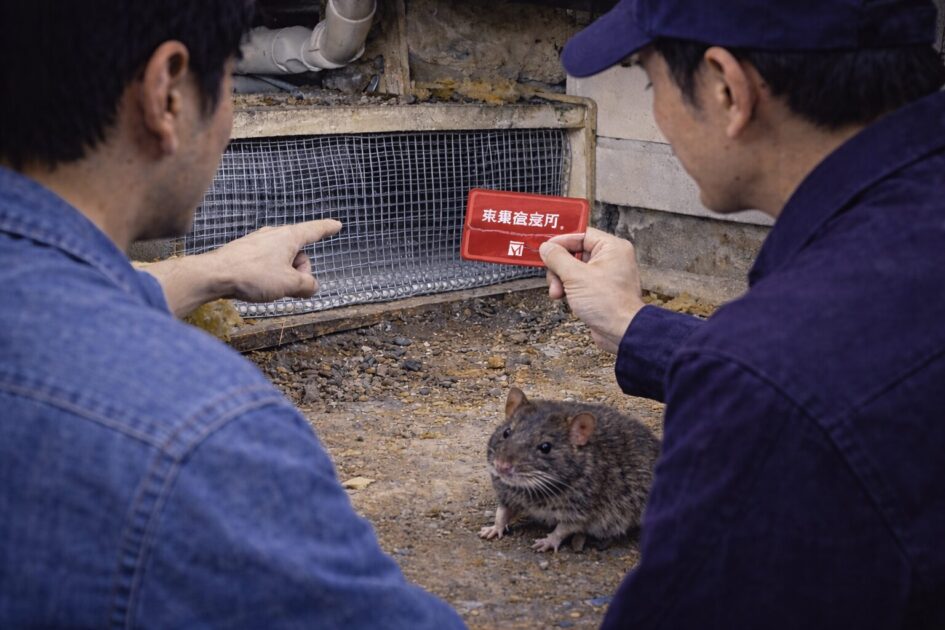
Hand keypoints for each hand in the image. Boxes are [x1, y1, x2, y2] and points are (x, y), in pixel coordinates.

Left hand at [142, 219, 342, 317]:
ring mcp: (257, 242)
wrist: (214, 275)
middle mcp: (273, 235)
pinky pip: (266, 263)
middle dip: (300, 272)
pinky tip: (255, 285)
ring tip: (269, 288)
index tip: (337, 225)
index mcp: (289, 237)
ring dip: (283, 275)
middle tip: (289, 288)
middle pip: (299, 253)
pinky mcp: (244, 252)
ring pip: (282, 260)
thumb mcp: (289, 284)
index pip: (314, 231)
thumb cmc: (252, 276)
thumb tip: (311, 286)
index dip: (327, 229)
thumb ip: (307, 285)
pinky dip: (268, 275)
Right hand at [538, 227, 644, 353]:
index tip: (545, 249)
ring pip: (574, 269)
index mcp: (611, 247)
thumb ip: (557, 258)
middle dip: (559, 267)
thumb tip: (546, 248)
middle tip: (553, 278)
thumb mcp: (575, 276)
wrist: (622, 332)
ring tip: (557, 293)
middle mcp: (611, 258)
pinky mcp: (601, 290)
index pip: (581, 234)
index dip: (561, 241)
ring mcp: (606, 275)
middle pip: (575, 253)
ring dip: (561, 281)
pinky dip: (569, 290)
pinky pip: (579, 283)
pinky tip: (564, 299)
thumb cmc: (608, 303)